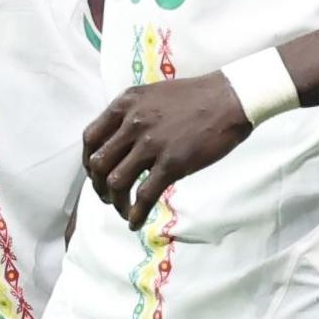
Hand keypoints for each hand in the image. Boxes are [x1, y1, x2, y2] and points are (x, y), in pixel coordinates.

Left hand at [82, 73, 252, 229]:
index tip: (95, 174)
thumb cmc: (195, 97)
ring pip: (116, 182)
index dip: (89, 161)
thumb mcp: (152, 95)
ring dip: (116, 202)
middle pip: (99, 164)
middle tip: (107, 197)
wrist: (229, 98)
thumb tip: (119, 142)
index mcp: (125, 104)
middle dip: (98, 186)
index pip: (91, 138)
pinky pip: (145, 195)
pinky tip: (136, 222)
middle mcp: (132, 123)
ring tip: (123, 210)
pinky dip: (136, 213)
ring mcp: (151, 144)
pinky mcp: (172, 163)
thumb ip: (132, 115)